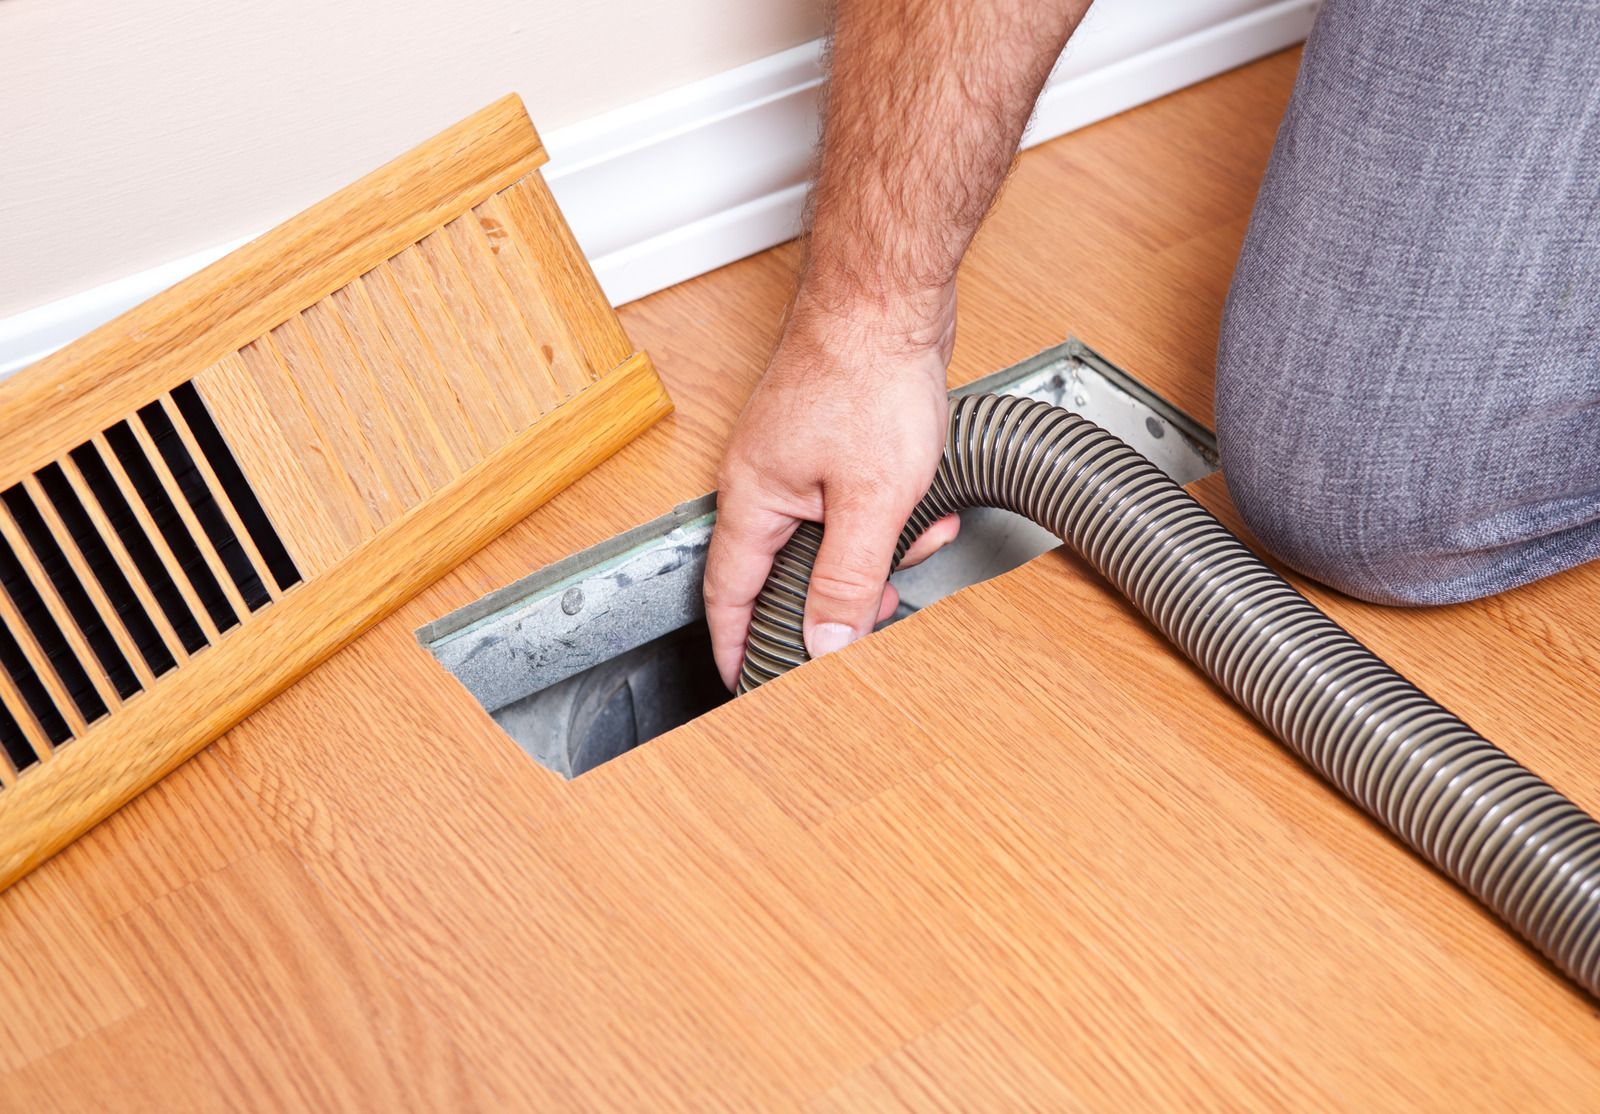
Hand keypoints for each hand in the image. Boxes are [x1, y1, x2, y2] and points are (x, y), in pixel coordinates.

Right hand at [704, 288, 961, 690]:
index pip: (728, 592)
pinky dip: (893, 510)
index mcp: (752, 498)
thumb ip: (848, 580)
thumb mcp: (870, 501)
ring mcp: (799, 456)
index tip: (744, 682)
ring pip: (834, 533)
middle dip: (841, 593)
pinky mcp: (834, 438)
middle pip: (791, 567)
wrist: (890, 295)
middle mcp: (766, 479)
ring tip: (921, 533)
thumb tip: (827, 644)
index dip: (734, 643)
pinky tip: (928, 501)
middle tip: (876, 614)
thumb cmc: (867, 375)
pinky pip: (857, 500)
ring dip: (881, 546)